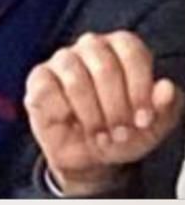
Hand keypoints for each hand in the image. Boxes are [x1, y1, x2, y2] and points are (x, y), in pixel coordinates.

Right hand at [24, 31, 183, 195]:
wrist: (88, 158)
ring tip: (100, 135)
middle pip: (105, 66)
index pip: (131, 51)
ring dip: (92, 115)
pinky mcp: (39, 77)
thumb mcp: (151, 127)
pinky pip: (49, 90)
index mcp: (121, 48)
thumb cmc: (121, 133)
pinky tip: (71, 123)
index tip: (143, 119)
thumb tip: (166, 88)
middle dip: (116, 108)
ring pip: (76, 79)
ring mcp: (63, 59)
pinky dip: (64, 113)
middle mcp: (91, 46)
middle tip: (120, 133)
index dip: (139, 87)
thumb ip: (165, 107)